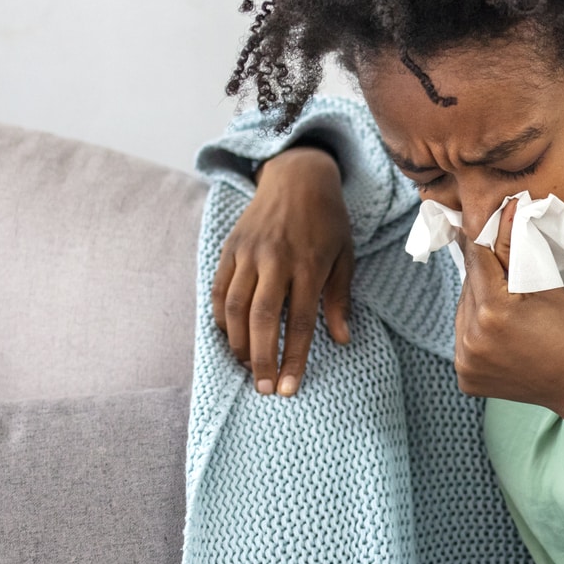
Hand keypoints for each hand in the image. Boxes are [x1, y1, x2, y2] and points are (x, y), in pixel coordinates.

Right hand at [210, 146, 351, 394]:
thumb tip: (342, 339)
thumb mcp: (344, 256)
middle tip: (264, 388)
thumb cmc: (327, 221)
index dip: (293, 357)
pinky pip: (218, 289)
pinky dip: (220, 317)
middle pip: (262, 318)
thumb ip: (340, 299)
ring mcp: (249, 253)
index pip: (300, 321)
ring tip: (248, 366)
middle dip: (262, 358)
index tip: (289, 388)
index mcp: (308, 264)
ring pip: (234, 306)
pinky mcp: (231, 248)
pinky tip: (229, 337)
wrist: (297, 175)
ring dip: (238, 342)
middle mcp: (276, 259)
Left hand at [454, 199, 563, 436]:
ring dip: (478, 302)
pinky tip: (500, 333)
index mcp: (493, 312)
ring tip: (507, 307)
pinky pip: (463, 339)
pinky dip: (476, 331)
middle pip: (468, 286)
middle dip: (485, 275)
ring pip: (463, 312)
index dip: (484, 238)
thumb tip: (506, 210)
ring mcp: (465, 362)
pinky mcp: (465, 377)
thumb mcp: (547, 285)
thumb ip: (517, 248)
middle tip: (507, 274)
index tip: (489, 223)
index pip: (477, 258)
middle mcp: (472, 338)